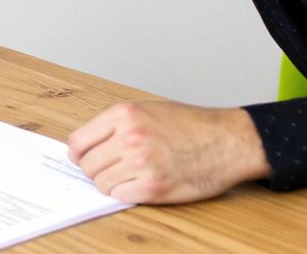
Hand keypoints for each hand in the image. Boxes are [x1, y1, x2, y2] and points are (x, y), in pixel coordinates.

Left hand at [66, 100, 269, 202]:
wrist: (227, 141)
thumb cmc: (191, 124)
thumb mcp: (147, 110)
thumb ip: (115, 125)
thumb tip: (86, 144)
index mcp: (124, 114)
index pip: (78, 142)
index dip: (78, 154)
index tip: (82, 158)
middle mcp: (129, 138)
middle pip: (87, 164)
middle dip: (95, 169)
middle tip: (109, 168)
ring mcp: (141, 164)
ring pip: (101, 182)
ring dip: (110, 182)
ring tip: (128, 175)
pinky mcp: (154, 188)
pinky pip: (120, 195)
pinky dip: (125, 193)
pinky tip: (139, 184)